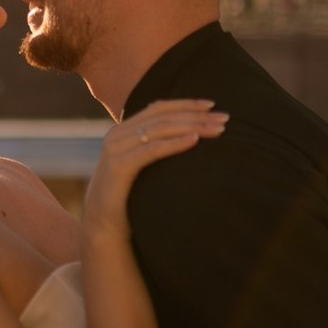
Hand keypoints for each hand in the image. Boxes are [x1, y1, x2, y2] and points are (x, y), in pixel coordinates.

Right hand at [83, 99, 226, 237]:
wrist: (103, 224)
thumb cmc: (129, 196)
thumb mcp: (140, 167)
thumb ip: (152, 149)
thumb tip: (185, 136)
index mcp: (123, 130)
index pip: (157, 108)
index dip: (185, 103)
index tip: (212, 104)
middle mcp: (117, 135)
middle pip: (161, 117)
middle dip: (195, 115)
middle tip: (224, 118)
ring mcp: (115, 149)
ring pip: (158, 129)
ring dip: (191, 126)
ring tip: (217, 130)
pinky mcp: (119, 167)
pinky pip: (151, 150)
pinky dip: (174, 143)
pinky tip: (194, 140)